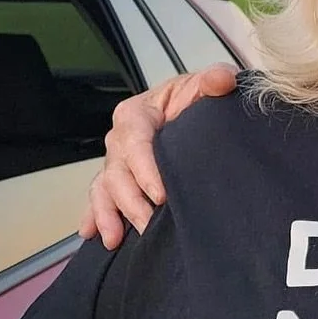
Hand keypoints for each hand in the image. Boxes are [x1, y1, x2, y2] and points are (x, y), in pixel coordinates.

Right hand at [79, 64, 239, 248]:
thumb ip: (216, 79)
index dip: (145, 170)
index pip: (135, 142)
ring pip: (105, 188)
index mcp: (137, 113)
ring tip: (116, 239)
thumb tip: (223, 81)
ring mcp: (117, 160)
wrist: (194, 107)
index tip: (161, 195)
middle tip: (148, 225)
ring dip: (108, 214)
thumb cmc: (196, 97)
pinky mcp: (119, 178)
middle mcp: (121, 138)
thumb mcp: (207, 84)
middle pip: (117, 171)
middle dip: (130, 201)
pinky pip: (100, 197)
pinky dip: (95, 216)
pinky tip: (95, 234)